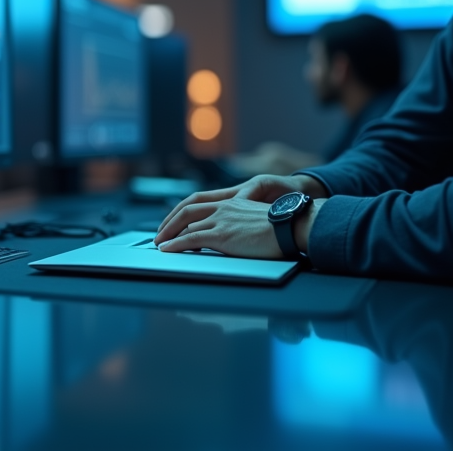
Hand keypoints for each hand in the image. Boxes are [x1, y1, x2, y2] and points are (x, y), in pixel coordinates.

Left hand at [155, 198, 324, 257]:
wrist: (292, 226)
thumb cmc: (282, 227)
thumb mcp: (257, 218)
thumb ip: (241, 221)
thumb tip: (235, 233)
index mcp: (232, 202)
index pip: (198, 203)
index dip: (181, 212)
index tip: (173, 221)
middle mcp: (223, 208)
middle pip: (186, 211)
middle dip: (169, 222)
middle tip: (160, 234)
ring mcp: (221, 220)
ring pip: (186, 225)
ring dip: (168, 235)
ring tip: (160, 244)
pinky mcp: (221, 235)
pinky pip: (190, 238)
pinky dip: (175, 244)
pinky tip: (167, 250)